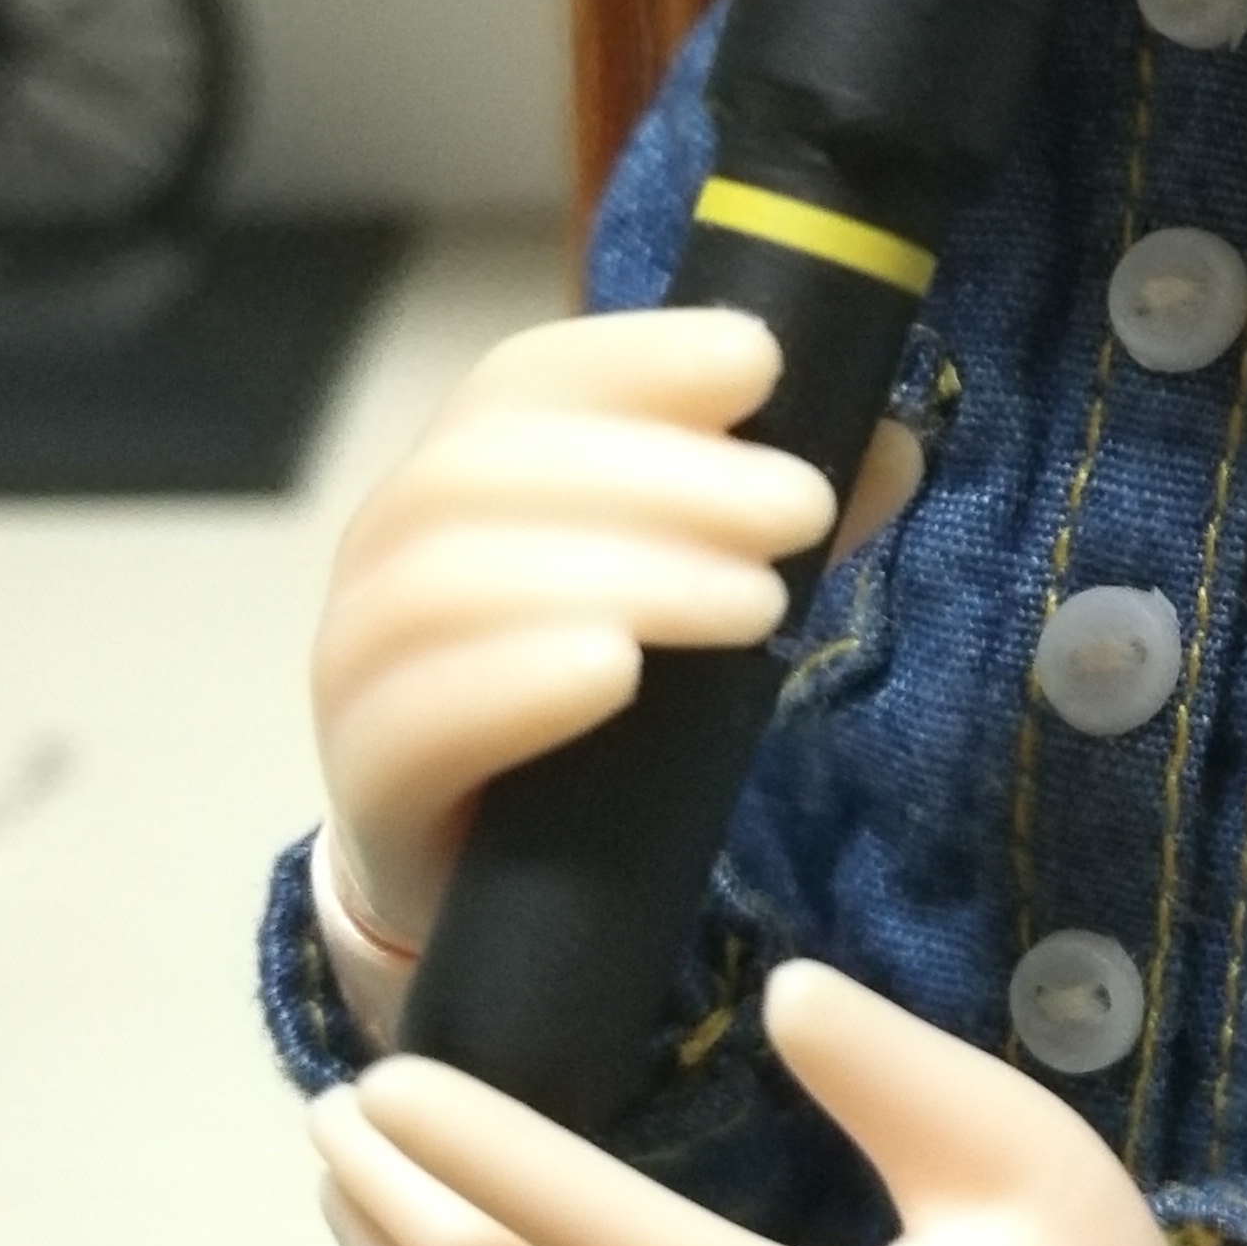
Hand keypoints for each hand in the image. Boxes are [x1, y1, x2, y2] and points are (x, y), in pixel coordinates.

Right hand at [310, 310, 919, 1015]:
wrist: (488, 890)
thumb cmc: (594, 716)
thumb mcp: (692, 601)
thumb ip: (774, 523)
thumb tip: (889, 449)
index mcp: (464, 477)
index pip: (524, 380)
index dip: (637, 355)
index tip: (760, 361)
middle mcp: (389, 551)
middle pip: (487, 467)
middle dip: (662, 474)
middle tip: (802, 509)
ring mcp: (357, 667)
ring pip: (449, 582)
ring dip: (619, 573)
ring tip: (758, 606)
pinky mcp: (365, 785)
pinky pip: (412, 720)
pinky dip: (515, 681)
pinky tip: (615, 671)